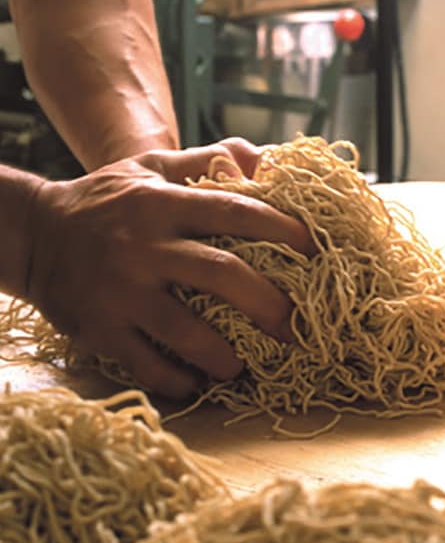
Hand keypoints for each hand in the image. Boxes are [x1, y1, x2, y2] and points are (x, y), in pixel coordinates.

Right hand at [24, 140, 315, 398]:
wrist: (32, 234)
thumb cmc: (109, 201)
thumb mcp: (152, 167)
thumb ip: (209, 159)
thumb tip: (268, 161)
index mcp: (162, 205)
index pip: (235, 211)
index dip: (281, 229)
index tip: (314, 250)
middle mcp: (144, 247)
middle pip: (221, 273)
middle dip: (268, 304)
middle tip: (295, 326)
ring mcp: (120, 291)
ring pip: (186, 330)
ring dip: (224, 355)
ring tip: (242, 366)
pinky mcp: (99, 328)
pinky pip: (147, 364)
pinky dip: (177, 380)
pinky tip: (197, 382)